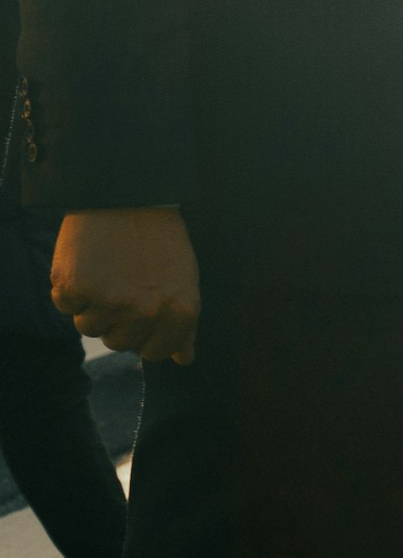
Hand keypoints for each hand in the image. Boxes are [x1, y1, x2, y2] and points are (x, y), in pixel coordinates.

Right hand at [53, 206, 200, 365]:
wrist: (127, 198)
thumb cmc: (159, 240)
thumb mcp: (184, 280)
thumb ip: (183, 324)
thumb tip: (183, 359)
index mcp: (180, 313)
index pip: (155, 352)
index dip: (144, 335)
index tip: (140, 314)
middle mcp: (146, 312)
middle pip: (117, 343)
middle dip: (116, 320)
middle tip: (122, 285)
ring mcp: (109, 302)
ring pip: (88, 327)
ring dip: (91, 305)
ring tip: (106, 272)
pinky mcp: (75, 287)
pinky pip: (64, 305)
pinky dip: (69, 287)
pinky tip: (86, 263)